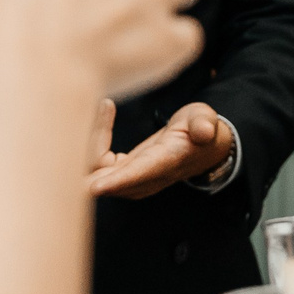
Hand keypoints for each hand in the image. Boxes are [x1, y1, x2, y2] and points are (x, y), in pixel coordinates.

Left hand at [89, 101, 233, 199]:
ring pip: (93, 171)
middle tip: (101, 111)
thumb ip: (203, 124)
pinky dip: (94, 138)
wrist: (200, 146)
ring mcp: (128, 179)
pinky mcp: (118, 172)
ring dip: (90, 141)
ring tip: (106, 106)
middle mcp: (142, 179)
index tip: (95, 187)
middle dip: (89, 154)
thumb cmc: (201, 128)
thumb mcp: (204, 119)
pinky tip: (106, 111)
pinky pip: (94, 161)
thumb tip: (204, 131)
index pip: (136, 177)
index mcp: (163, 165)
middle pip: (103, 179)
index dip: (114, 182)